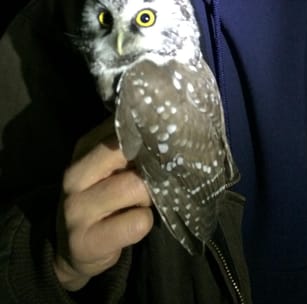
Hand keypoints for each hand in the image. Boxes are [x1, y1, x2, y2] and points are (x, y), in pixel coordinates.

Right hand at [54, 118, 153, 290]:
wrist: (72, 247)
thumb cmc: (101, 198)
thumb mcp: (107, 166)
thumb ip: (128, 147)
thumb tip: (164, 130)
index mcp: (83, 149)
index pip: (122, 129)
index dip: (149, 136)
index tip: (163, 145)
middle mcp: (74, 176)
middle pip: (127, 154)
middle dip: (149, 166)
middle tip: (154, 178)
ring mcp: (77, 210)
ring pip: (135, 187)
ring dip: (148, 196)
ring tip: (141, 203)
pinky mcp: (87, 242)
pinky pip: (136, 223)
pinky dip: (144, 222)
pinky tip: (134, 223)